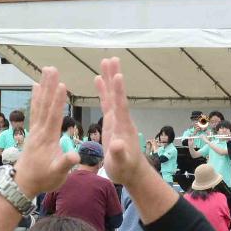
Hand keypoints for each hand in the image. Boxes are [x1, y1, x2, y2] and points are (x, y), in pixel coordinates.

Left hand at [11, 66, 77, 196]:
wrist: (23, 184)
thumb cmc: (43, 180)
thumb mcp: (58, 175)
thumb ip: (66, 163)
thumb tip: (75, 155)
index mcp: (48, 139)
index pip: (53, 116)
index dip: (58, 101)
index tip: (61, 84)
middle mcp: (40, 131)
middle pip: (44, 105)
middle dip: (49, 86)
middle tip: (51, 69)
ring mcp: (35, 130)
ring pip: (39, 104)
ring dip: (43, 87)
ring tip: (45, 71)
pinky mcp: (33, 131)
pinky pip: (34, 110)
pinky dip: (35, 97)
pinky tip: (35, 86)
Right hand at [94, 59, 147, 187]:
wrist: (132, 172)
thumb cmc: (125, 169)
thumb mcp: (120, 164)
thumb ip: (118, 153)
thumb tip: (117, 144)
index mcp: (122, 127)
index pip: (120, 106)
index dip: (119, 91)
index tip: (118, 75)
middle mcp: (121, 119)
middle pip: (117, 94)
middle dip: (114, 77)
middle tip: (112, 59)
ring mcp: (117, 119)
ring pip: (112, 95)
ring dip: (109, 78)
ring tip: (106, 61)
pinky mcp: (112, 122)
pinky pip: (107, 102)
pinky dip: (103, 90)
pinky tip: (99, 79)